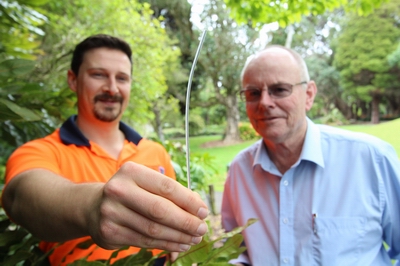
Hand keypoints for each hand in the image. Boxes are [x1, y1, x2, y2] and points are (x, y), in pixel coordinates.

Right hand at [87, 161, 208, 251]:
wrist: (94, 206)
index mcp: (131, 172)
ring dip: (179, 236)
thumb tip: (198, 209)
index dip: (189, 201)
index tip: (204, 211)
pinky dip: (166, 245)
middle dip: (186, 222)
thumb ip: (170, 193)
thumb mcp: (146, 183)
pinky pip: (145, 242)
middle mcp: (118, 190)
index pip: (167, 187)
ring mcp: (111, 213)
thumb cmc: (130, 192)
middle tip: (202, 229)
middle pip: (160, 210)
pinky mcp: (110, 233)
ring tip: (194, 238)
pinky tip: (180, 244)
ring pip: (154, 229)